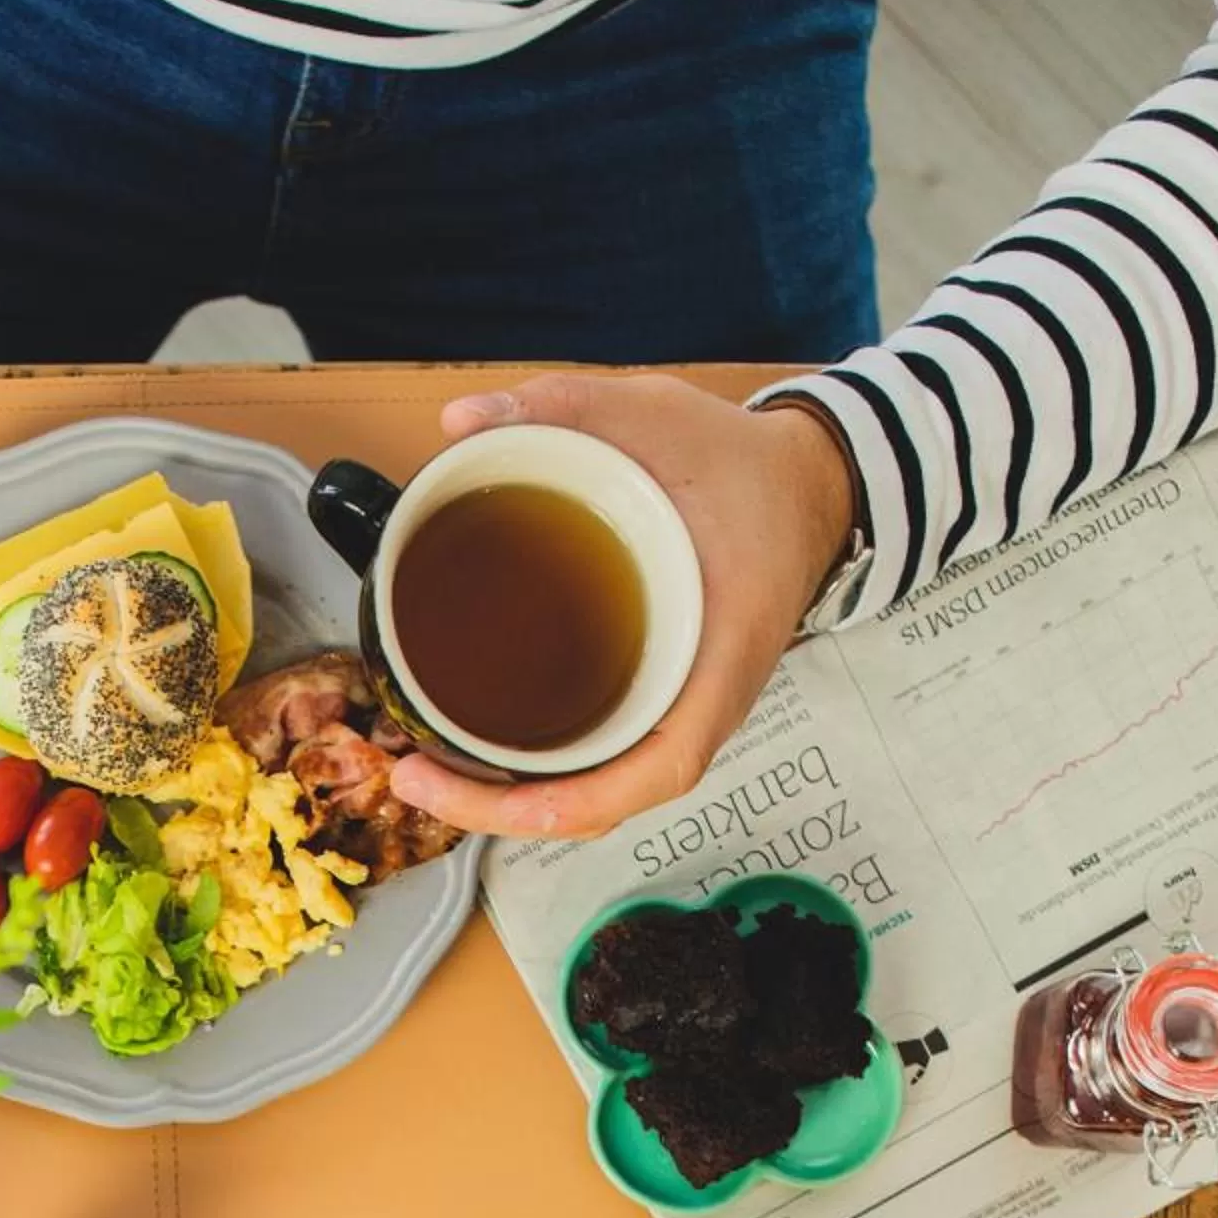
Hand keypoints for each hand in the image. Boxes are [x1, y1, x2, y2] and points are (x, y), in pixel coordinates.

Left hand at [389, 374, 856, 842]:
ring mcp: (676, 713)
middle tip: (412, 776)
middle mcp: (699, 708)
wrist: (806, 486)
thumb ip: (563, 405)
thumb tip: (459, 419)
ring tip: (423, 773)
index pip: (658, 771)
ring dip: (508, 800)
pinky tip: (470, 752)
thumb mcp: (659, 415)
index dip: (570, 802)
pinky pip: (594, 761)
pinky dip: (532, 772)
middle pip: (602, 803)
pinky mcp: (654, 703)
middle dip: (502, 812)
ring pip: (592, 792)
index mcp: (719, 660)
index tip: (493, 797)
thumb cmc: (747, 469)